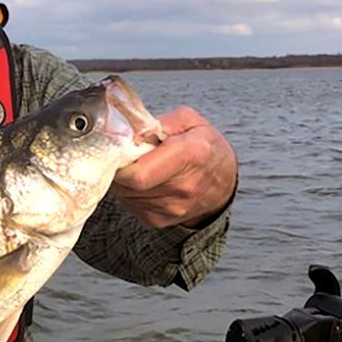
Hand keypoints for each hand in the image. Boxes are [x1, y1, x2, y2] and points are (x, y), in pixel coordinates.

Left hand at [112, 107, 236, 228]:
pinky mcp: (159, 220)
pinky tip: (146, 182)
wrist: (222, 182)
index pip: (139, 174)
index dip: (120, 163)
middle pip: (128, 185)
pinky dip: (130, 193)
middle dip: (120, 169)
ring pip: (124, 195)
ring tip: (141, 168)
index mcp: (192, 154)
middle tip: (129, 157)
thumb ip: (156, 122)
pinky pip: (129, 205)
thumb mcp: (189, 121)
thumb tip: (127, 133)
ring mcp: (172, 208)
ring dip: (124, 181)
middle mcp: (183, 187)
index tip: (119, 150)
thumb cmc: (204, 146)